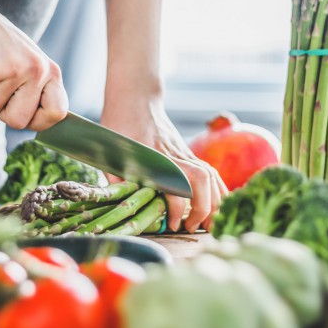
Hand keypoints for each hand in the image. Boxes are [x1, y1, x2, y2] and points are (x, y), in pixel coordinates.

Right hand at [0, 1, 67, 130]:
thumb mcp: (27, 62)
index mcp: (50, 71)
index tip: (21, 113)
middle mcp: (37, 71)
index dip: (38, 121)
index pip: (57, 112)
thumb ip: (35, 89)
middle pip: (19, 121)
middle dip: (0, 111)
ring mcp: (14, 70)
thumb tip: (40, 122)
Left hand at [101, 95, 227, 232]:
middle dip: (203, 207)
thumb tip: (119, 208)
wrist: (135, 99)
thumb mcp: (109, 153)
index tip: (171, 224)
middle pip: (202, 179)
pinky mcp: (188, 152)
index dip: (176, 208)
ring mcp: (184, 152)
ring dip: (214, 201)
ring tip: (207, 224)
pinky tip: (215, 206)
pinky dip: (218, 190)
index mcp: (153, 156)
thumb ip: (116, 181)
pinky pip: (210, 171)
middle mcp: (173, 154)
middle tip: (192, 228)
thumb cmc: (119, 125)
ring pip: (211, 175)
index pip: (175, 184)